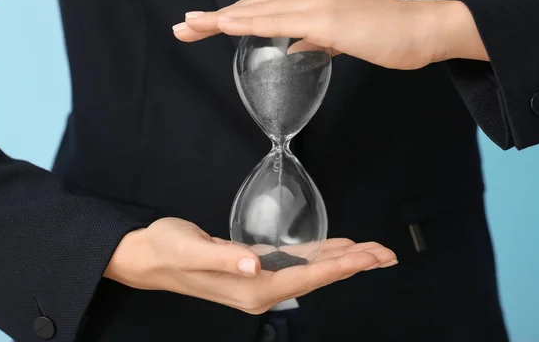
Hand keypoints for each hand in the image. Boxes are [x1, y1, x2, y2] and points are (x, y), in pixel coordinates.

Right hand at [104, 217, 396, 313]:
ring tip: (374, 252)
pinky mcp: (258, 267)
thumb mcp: (193, 250)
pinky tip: (337, 249)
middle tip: (388, 254)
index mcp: (253, 287)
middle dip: (354, 265)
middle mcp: (262, 288)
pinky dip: (321, 255)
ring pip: (312, 270)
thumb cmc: (169, 249)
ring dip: (344, 260)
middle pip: (318, 277)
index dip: (341, 266)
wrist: (150, 254)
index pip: (307, 278)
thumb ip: (225, 257)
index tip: (370, 256)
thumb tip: (255, 264)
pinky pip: (298, 263)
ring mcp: (261, 279)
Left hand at [173, 0, 487, 69]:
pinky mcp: (324, 18)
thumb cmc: (382, 34)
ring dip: (219, 20)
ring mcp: (315, 0)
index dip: (229, 16)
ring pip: (256, 11)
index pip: (260, 6)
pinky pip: (277, 21)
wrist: (418, 30)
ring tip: (189, 26)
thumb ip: (312, 39)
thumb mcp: (337, 37)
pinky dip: (246, 23)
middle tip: (181, 26)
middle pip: (250, 5)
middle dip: (212, 18)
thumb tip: (292, 47)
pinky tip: (223, 26)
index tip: (201, 25)